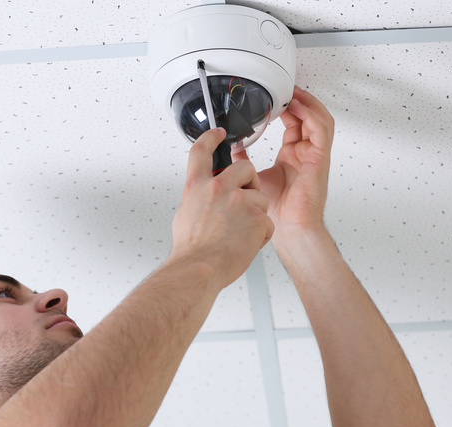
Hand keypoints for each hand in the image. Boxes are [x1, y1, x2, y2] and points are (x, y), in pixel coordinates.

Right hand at [169, 127, 274, 287]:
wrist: (201, 269)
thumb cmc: (192, 250)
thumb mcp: (185, 215)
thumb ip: (197, 199)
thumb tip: (201, 198)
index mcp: (197, 186)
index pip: (202, 151)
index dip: (211, 138)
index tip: (218, 133)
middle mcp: (218, 188)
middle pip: (245, 168)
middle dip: (250, 181)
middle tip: (245, 199)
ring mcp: (240, 201)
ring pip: (260, 197)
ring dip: (256, 213)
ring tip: (241, 232)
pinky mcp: (257, 217)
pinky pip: (266, 220)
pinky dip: (260, 234)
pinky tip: (247, 242)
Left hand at [232, 86, 334, 237]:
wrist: (288, 229)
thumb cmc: (277, 212)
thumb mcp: (253, 177)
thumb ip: (243, 160)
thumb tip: (230, 147)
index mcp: (292, 157)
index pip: (293, 124)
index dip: (286, 108)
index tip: (275, 96)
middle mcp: (305, 154)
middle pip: (307, 118)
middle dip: (297, 100)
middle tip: (284, 87)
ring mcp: (314, 156)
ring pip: (318, 119)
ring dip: (307, 103)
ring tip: (293, 92)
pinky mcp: (319, 159)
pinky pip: (321, 130)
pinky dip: (311, 114)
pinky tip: (299, 106)